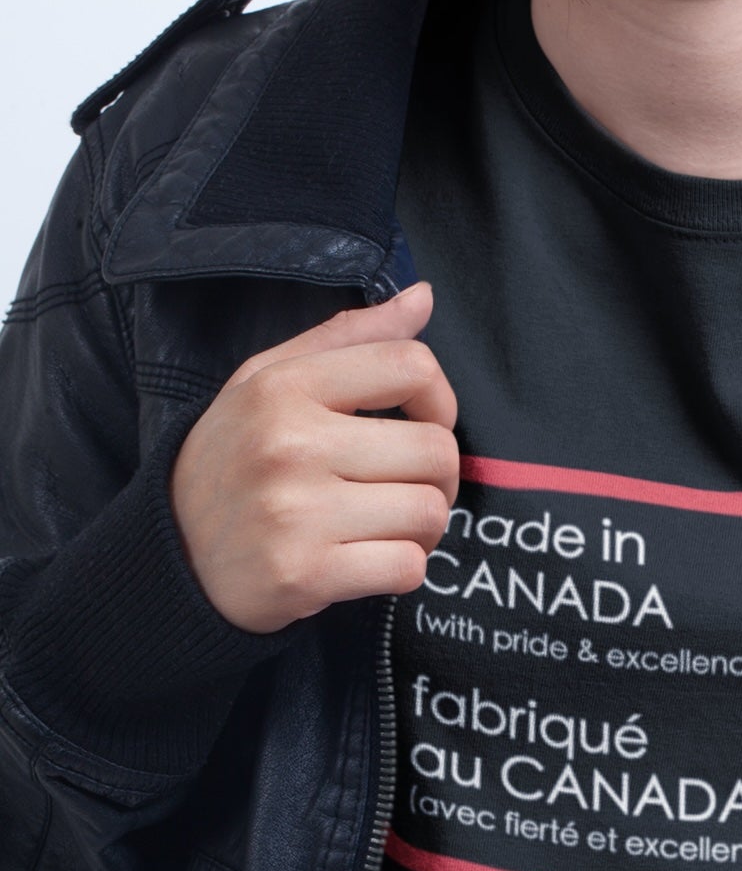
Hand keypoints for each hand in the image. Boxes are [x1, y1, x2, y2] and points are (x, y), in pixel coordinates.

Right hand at [169, 280, 459, 634]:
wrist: (172, 556)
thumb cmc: (235, 462)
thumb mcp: (269, 382)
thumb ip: (349, 338)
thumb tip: (423, 296)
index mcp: (284, 387)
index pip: (411, 366)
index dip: (440, 400)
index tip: (423, 423)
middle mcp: (289, 444)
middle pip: (436, 450)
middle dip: (438, 477)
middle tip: (404, 489)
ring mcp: (296, 512)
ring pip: (428, 511)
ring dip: (424, 529)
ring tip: (385, 526)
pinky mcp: (306, 574)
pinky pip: (407, 567)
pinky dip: (402, 569)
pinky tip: (368, 561)